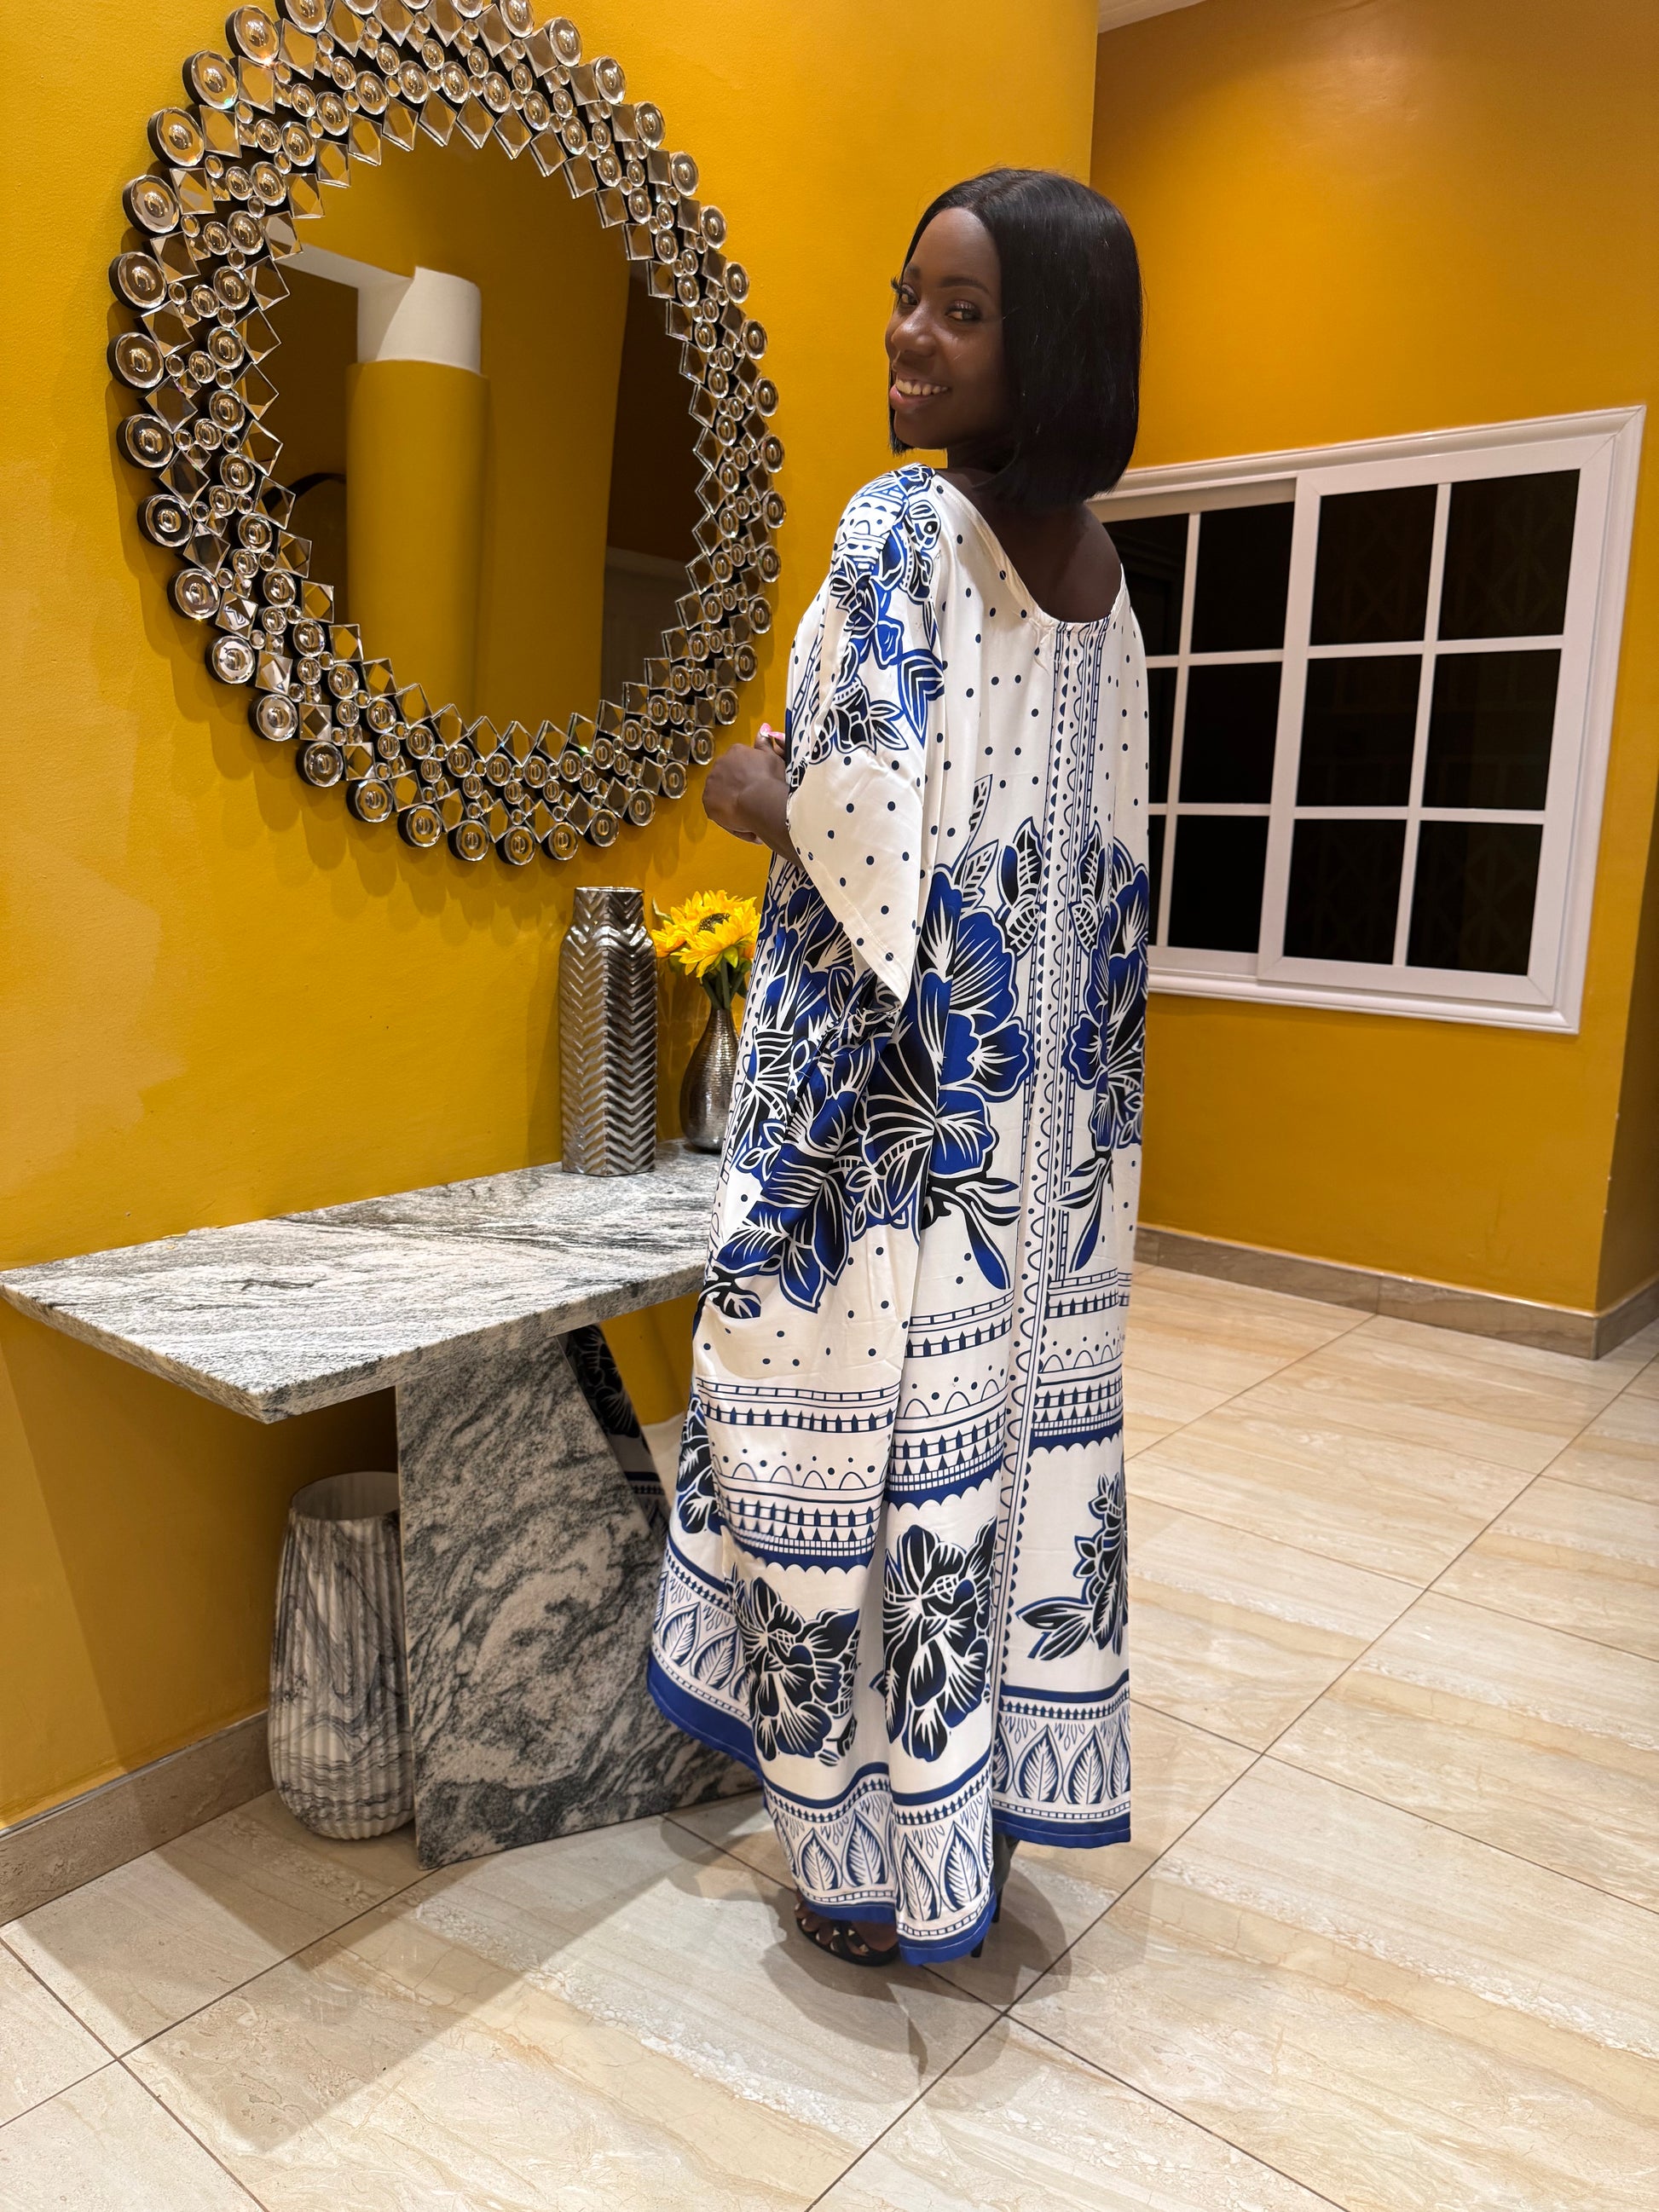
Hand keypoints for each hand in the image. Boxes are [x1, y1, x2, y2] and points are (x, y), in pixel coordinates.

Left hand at [702, 726, 797, 864]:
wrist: (760, 800)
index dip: (750, 777)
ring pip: (723, 794)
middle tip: (756, 802)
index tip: (760, 786)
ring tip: (752, 816)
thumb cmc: (770, 778)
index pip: (740, 763)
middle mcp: (719, 764)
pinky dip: (731, 819)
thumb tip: (763, 728)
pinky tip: (747, 825)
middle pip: (729, 778)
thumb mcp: (773, 757)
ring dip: (734, 803)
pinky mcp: (707, 802)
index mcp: (736, 751)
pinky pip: (719, 811)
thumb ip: (765, 743)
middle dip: (739, 788)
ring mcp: (711, 783)